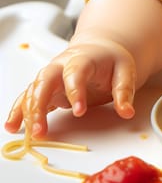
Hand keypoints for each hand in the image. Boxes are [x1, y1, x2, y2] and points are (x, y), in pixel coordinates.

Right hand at [4, 37, 136, 137]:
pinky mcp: (46, 89)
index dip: (75, 91)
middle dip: (39, 104)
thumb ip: (124, 90)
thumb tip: (126, 112)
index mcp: (83, 58)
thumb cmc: (110, 60)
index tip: (80, 111)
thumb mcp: (125, 70)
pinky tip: (14, 126)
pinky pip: (28, 98)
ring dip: (28, 112)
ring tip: (31, 134)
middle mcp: (61, 66)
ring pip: (33, 90)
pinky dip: (19, 111)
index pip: (75, 72)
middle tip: (42, 128)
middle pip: (45, 81)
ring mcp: (51, 77)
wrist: (99, 49)